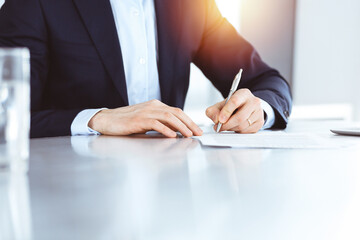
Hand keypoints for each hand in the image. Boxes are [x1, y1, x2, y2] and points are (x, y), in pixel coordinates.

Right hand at [88, 99, 202, 137]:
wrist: (107, 120)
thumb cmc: (126, 122)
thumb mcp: (146, 121)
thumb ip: (160, 123)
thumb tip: (176, 131)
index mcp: (155, 105)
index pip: (177, 111)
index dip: (189, 120)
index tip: (197, 130)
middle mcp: (152, 106)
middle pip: (176, 113)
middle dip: (189, 123)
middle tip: (198, 133)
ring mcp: (145, 112)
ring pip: (168, 117)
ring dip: (181, 126)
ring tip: (189, 135)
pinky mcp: (138, 120)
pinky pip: (155, 123)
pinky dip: (166, 129)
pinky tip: (172, 135)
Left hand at [206, 89, 264, 132]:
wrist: (245, 107)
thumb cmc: (233, 106)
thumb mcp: (221, 105)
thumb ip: (213, 111)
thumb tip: (216, 120)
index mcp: (243, 94)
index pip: (235, 101)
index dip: (226, 112)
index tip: (219, 120)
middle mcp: (254, 102)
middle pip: (240, 117)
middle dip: (227, 125)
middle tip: (219, 127)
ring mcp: (258, 112)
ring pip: (242, 126)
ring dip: (231, 129)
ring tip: (226, 126)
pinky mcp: (260, 123)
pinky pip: (246, 131)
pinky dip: (237, 131)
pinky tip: (234, 127)